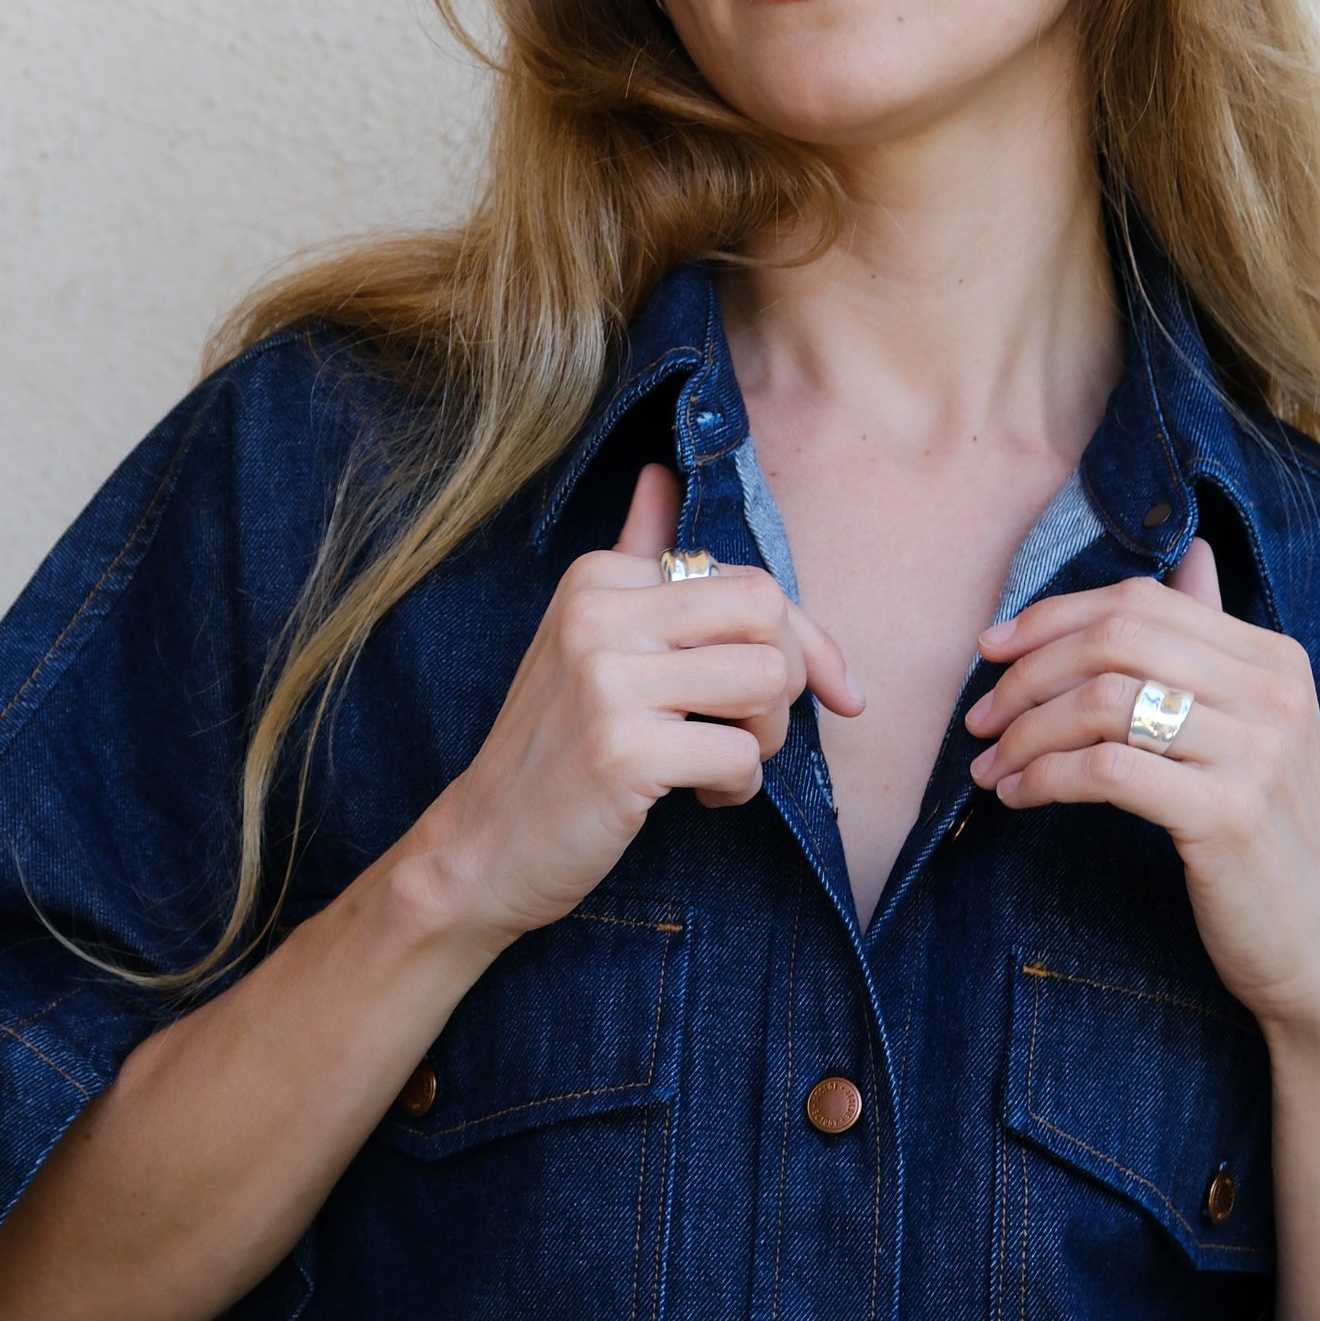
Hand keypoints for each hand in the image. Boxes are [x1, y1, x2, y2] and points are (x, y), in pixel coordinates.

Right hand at [417, 464, 861, 949]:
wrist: (483, 846)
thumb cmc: (553, 747)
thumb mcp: (584, 637)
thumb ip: (634, 557)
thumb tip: (661, 474)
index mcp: (598, 577)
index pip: (749, 579)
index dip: (807, 639)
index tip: (835, 690)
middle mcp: (598, 613)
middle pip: (766, 612)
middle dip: (791, 680)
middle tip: (755, 728)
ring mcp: (606, 679)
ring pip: (767, 680)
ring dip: (767, 739)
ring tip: (723, 763)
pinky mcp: (622, 749)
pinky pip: (740, 754)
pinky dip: (738, 788)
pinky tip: (700, 798)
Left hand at [964, 543, 1319, 1038]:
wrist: (1317, 949)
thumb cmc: (1267, 841)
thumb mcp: (1254, 730)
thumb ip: (1212, 645)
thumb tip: (1193, 555)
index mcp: (1275, 659)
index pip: (1140, 603)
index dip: (1052, 618)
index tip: (992, 651)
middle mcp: (1272, 693)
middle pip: (1114, 641)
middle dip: (1027, 675)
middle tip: (982, 721)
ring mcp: (1255, 751)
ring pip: (1101, 701)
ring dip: (1026, 733)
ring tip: (993, 769)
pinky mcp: (1225, 813)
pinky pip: (1106, 769)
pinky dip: (1046, 778)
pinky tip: (1021, 798)